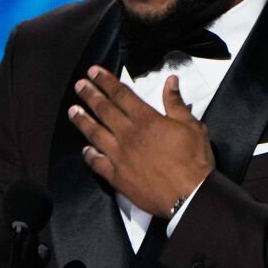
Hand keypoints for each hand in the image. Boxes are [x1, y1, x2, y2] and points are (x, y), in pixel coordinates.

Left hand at [69, 67, 213, 216]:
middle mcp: (129, 135)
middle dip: (90, 95)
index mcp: (146, 120)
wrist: (189, 195)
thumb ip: (176, 103)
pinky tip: (85, 150)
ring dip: (83, 120)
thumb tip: (171, 82)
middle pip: (104, 110)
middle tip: (80, 85)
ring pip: (95, 134)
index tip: (94, 72)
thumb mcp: (192, 126)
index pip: (121, 95)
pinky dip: (89, 155)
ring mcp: (120, 156)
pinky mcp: (118, 177)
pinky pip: (97, 163)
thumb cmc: (194, 161)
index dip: (106, 81)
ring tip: (73, 111)